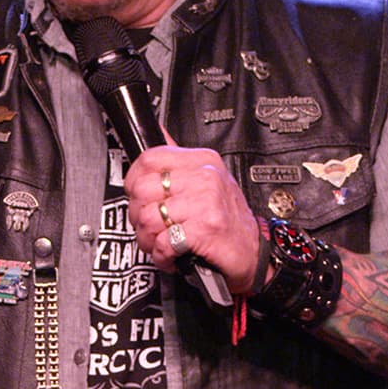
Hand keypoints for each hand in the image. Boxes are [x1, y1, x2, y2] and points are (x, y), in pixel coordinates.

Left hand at [123, 142, 264, 294]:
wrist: (254, 252)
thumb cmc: (229, 219)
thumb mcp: (209, 180)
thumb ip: (180, 162)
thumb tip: (158, 133)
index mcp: (202, 161)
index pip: (150, 159)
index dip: (133, 181)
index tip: (137, 196)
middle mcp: (205, 178)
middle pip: (143, 190)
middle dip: (138, 215)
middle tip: (150, 226)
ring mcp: (206, 203)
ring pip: (148, 219)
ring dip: (148, 239)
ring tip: (160, 243)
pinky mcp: (205, 229)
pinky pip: (163, 242)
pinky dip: (162, 255)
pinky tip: (171, 255)